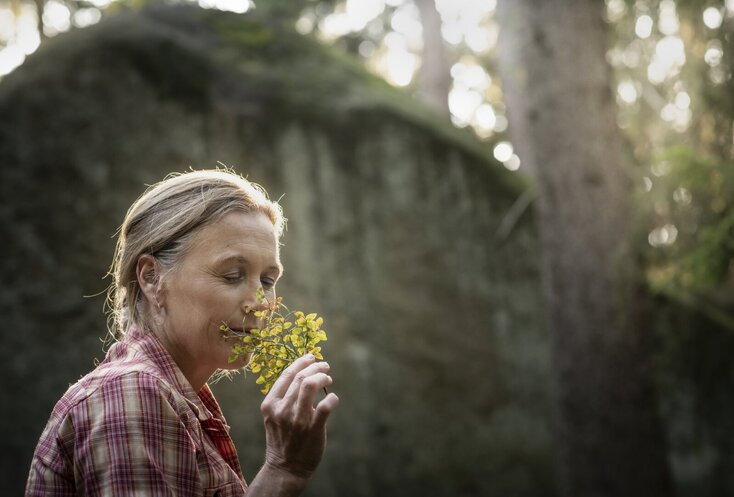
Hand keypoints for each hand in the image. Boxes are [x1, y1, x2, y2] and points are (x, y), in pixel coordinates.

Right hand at [260, 354, 339, 479]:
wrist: (285, 468)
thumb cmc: (283, 439)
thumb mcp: (274, 416)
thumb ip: (284, 397)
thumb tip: (304, 374)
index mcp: (270, 404)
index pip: (287, 374)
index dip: (301, 362)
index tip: (311, 357)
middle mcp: (282, 410)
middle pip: (301, 377)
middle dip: (316, 367)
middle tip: (325, 367)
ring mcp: (297, 420)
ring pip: (310, 386)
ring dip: (323, 377)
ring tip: (328, 378)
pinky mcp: (312, 429)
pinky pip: (325, 406)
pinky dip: (332, 398)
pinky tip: (333, 398)